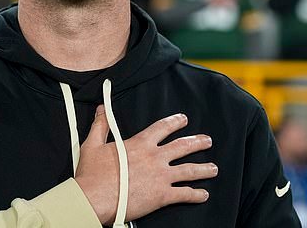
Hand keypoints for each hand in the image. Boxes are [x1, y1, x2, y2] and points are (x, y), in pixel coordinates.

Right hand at [75, 106, 216, 224]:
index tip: (184, 119)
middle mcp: (154, 157)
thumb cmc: (92, 173)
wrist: (94, 198)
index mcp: (140, 143)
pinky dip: (196, 194)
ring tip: (214, 168)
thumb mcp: (93, 144)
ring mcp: (161, 177)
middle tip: (207, 141)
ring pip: (189, 170)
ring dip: (204, 169)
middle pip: (182, 146)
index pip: (162, 128)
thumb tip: (102, 109)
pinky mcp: (162, 196)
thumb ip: (100, 125)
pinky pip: (184, 194)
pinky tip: (203, 195)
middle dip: (198, 142)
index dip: (175, 122)